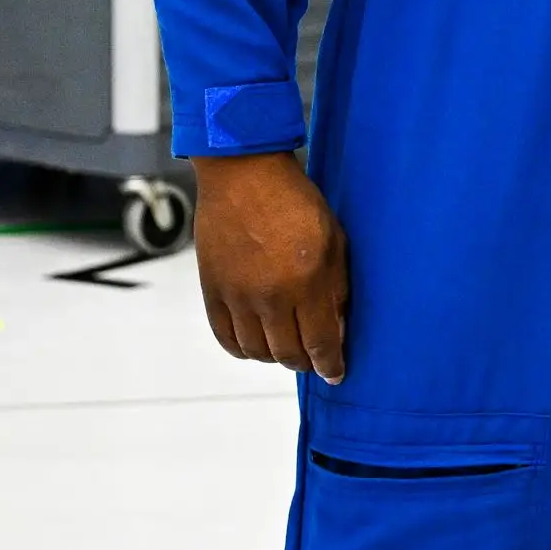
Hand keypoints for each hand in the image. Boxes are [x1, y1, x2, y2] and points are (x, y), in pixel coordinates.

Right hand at [194, 151, 350, 378]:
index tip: (336, 374)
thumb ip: (337, 288)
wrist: (244, 176)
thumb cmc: (295, 201)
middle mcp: (269, 295)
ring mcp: (236, 296)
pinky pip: (226, 339)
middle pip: (287, 353)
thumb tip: (338, 328)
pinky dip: (244, 349)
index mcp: (305, 281)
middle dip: (305, 362)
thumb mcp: (334, 240)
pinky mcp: (212, 292)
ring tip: (287, 347)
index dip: (330, 364)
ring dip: (275, 357)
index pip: (319, 342)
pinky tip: (258, 343)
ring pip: (256, 351)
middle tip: (314, 359)